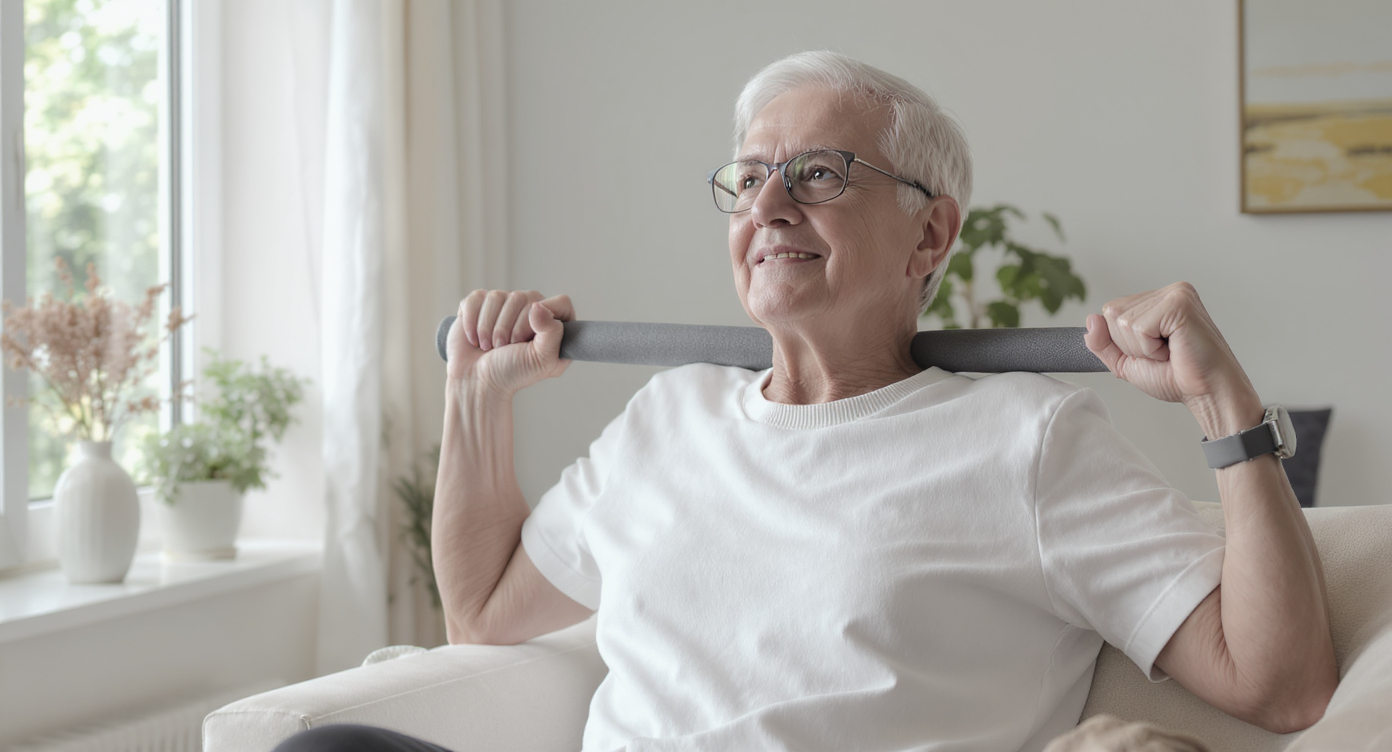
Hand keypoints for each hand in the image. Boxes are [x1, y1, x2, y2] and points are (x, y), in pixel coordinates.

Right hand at [446, 290, 573, 394]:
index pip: (560, 302)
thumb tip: (538, 306)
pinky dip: (472, 321)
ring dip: (488, 327)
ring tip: (489, 345)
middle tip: (505, 347)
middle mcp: (531, 310)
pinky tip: (474, 337)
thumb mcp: (541, 360)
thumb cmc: (512, 373)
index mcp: (553, 324)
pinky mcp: (480, 304)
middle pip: (522, 297)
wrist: (477, 381)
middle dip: (508, 327)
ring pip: (497, 297)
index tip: (527, 339)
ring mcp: (505, 304)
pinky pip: (477, 298)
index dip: (543, 318)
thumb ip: (552, 333)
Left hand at [1084, 282, 1261, 436]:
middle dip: (1130, 345)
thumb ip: (1103, 343)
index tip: (1153, 353)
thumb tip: (1090, 319)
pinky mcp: (1179, 303)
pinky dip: (1151, 348)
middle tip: (1163, 354)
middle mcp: (1167, 292)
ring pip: (1123, 321)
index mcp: (1157, 300)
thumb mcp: (1127, 361)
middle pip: (1112, 313)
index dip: (1122, 342)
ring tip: (1170, 352)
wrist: (1208, 393)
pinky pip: (1139, 327)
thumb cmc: (1176, 378)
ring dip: (1142, 348)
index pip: (1111, 312)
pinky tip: (1175, 349)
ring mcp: (1175, 294)